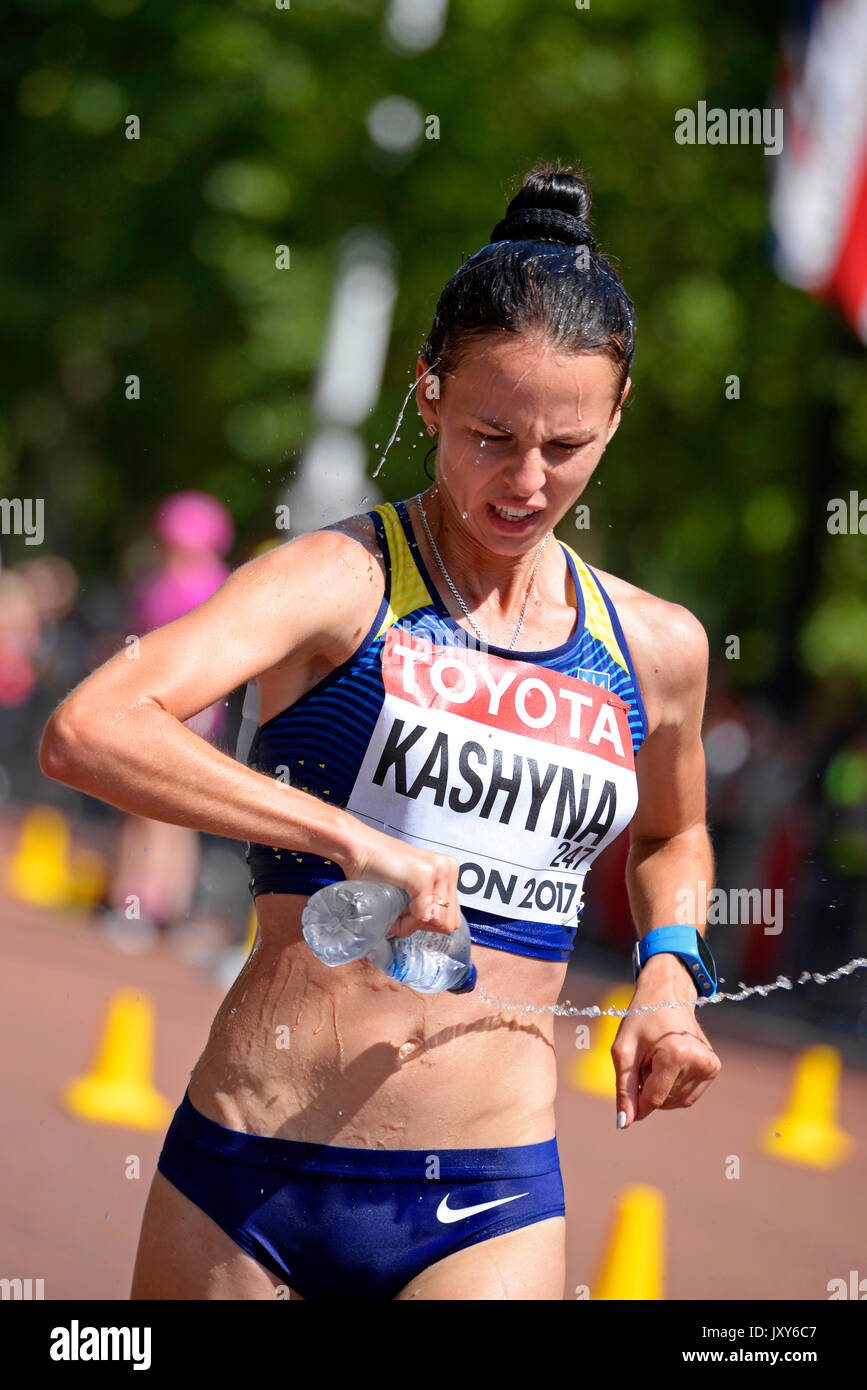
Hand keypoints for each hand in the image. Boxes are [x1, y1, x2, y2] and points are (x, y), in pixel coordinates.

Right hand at [336, 821, 460, 938]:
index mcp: (449, 869)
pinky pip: (421, 916)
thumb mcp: (413, 885)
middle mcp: (448, 868)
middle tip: (401, 917)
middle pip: (448, 921)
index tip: (409, 917)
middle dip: (422, 926)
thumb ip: (428, 900)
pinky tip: (392, 913)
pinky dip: (404, 923)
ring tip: (395, 912)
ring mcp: (438, 871)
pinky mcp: (424, 877)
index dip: (428, 924)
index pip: (452, 915)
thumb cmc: (378, 867)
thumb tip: (436, 927)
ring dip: (412, 925)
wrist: (357, 848)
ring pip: (436, 922)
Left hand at [610, 954, 720, 1127]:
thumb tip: (623, 1124)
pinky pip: (687, 1095)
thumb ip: (623, 1089)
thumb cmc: (641, 1020)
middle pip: (664, 1100)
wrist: (668, 995)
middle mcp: (699, 1061)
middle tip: (645, 1058)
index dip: (636, 1102)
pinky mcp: (714, 1068)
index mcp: (676, 1053)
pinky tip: (670, 1063)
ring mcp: (710, 1066)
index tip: (627, 1086)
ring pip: (676, 1101)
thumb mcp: (623, 1051)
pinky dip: (673, 1086)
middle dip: (648, 1087)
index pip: (654, 1099)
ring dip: (660, 1087)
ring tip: (657, 1058)